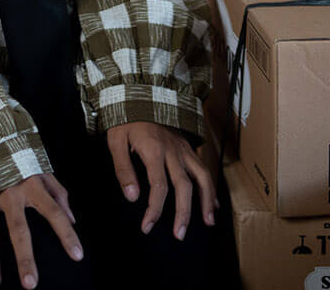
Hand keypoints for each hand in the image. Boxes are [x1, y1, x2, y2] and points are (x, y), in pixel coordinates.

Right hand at [0, 174, 81, 288]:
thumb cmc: (18, 156)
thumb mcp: (42, 169)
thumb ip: (58, 193)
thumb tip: (72, 219)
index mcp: (32, 184)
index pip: (54, 212)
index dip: (66, 234)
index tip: (77, 255)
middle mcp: (9, 191)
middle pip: (18, 229)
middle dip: (25, 257)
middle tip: (30, 284)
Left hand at [107, 121, 216, 240]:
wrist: (138, 95)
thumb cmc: (125, 120)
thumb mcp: (115, 141)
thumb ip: (123, 169)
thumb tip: (132, 196)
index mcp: (154, 150)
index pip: (158, 187)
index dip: (154, 210)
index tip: (147, 227)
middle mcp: (173, 151)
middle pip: (184, 186)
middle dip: (184, 213)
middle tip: (179, 235)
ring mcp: (183, 148)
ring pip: (202, 176)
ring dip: (207, 200)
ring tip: (208, 222)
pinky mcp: (188, 147)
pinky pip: (203, 168)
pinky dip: (210, 187)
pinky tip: (213, 203)